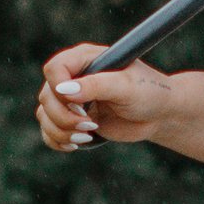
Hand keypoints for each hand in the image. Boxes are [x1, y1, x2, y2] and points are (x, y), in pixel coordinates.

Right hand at [36, 45, 171, 154]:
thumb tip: (64, 90)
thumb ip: (96, 85)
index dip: (58, 88)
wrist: (159, 114)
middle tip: (91, 124)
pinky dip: (57, 141)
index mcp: (85, 59)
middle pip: (46, 96)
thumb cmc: (148, 93)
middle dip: (64, 116)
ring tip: (87, 135)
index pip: (54, 69)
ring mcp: (71, 99)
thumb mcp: (126, 87)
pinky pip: (49, 131)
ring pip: (44, 115)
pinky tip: (76, 144)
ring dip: (60, 131)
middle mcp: (74, 76)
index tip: (80, 104)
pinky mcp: (72, 119)